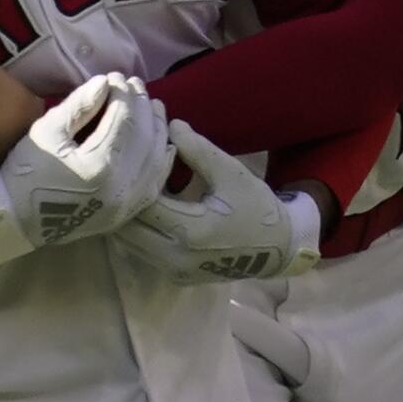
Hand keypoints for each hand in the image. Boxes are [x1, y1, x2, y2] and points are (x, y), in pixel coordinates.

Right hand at [0, 74, 172, 264]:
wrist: (16, 220)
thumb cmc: (26, 172)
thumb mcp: (47, 130)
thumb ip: (79, 105)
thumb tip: (106, 82)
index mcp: (99, 166)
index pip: (124, 120)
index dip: (123, 93)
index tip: (116, 76)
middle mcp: (121, 188)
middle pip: (145, 136)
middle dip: (142, 105)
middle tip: (134, 84)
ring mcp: (127, 205)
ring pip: (156, 160)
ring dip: (157, 128)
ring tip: (151, 105)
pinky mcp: (126, 214)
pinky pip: (155, 184)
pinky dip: (162, 160)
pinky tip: (163, 142)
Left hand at [114, 121, 320, 283]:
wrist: (278, 250)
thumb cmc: (256, 208)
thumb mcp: (230, 173)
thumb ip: (198, 150)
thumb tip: (170, 125)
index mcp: (189, 231)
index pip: (143, 203)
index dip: (136, 177)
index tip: (137, 154)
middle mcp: (174, 257)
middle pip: (127, 227)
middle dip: (125, 197)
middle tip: (124, 170)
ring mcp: (173, 271)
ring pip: (130, 242)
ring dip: (128, 215)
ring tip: (132, 186)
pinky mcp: (175, 276)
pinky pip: (143, 251)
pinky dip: (139, 230)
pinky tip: (145, 207)